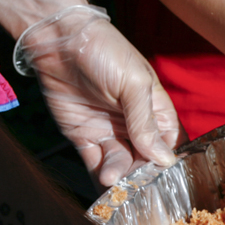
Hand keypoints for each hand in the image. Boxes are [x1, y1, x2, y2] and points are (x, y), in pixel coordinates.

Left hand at [13, 5, 186, 186]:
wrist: (56, 38)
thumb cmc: (103, 49)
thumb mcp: (133, 84)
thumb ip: (145, 122)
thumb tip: (163, 158)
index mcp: (154, 109)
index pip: (167, 143)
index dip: (165, 161)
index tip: (162, 177)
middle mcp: (133, 123)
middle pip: (143, 159)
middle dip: (140, 174)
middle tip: (134, 186)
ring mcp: (108, 131)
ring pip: (119, 164)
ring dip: (118, 177)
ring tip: (113, 181)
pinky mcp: (83, 136)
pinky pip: (94, 163)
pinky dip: (98, 177)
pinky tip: (103, 186)